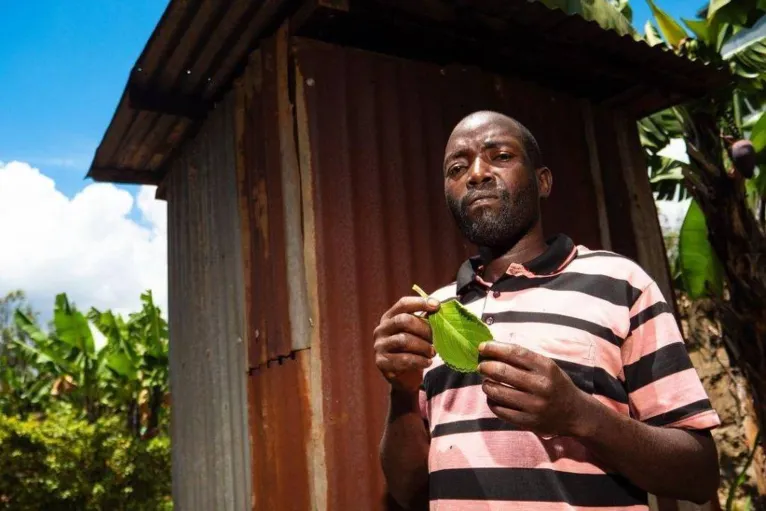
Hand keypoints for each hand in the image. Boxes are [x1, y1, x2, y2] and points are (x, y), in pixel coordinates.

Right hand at [374, 296, 439, 393]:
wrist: (405, 378)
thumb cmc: (414, 350)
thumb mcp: (418, 333)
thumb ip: (425, 320)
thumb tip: (438, 307)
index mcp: (389, 318)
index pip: (403, 304)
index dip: (420, 303)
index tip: (437, 306)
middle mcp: (381, 330)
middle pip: (403, 320)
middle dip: (424, 328)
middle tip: (435, 338)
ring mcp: (379, 346)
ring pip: (404, 340)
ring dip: (423, 346)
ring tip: (433, 352)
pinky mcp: (381, 363)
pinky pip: (404, 359)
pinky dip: (420, 361)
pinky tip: (427, 362)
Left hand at [477, 341, 592, 437]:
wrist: (575, 413)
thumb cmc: (556, 384)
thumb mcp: (547, 367)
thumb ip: (524, 359)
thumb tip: (493, 350)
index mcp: (546, 367)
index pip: (515, 353)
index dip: (495, 348)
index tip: (482, 347)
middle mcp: (540, 385)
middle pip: (502, 372)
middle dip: (486, 367)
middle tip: (481, 366)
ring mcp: (534, 405)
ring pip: (497, 392)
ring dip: (486, 385)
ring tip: (487, 383)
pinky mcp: (528, 422)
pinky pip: (500, 410)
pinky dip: (491, 402)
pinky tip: (493, 398)